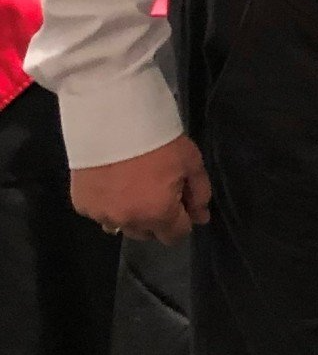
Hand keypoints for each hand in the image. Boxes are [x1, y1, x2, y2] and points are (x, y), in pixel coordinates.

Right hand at [70, 134, 210, 243]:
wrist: (111, 118)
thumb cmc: (159, 140)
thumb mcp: (191, 163)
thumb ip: (199, 194)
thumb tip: (200, 218)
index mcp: (158, 214)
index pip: (175, 236)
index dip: (182, 221)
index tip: (180, 203)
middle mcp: (128, 221)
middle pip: (148, 233)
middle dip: (157, 219)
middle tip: (156, 191)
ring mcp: (101, 214)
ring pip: (122, 226)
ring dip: (131, 215)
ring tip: (132, 188)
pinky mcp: (81, 203)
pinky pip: (100, 213)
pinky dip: (108, 205)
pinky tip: (112, 184)